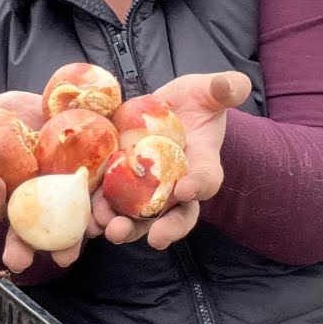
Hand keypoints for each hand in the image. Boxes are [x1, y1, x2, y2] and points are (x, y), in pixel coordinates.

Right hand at [0, 91, 100, 271]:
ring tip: (67, 254)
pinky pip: (100, 214)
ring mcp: (65, 206)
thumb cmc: (27, 115)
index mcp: (5, 192)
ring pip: (63, 236)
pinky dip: (105, 222)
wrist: (70, 109)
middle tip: (18, 259)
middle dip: (19, 251)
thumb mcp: (1, 110)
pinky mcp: (96, 197)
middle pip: (22, 237)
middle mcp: (33, 208)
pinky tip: (108, 225)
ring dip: (65, 248)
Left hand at [93, 71, 250, 249]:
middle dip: (166, 228)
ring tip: (110, 230)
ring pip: (141, 218)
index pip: (207, 179)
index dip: (199, 185)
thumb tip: (235, 85)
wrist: (168, 109)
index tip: (186, 189)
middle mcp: (178, 186)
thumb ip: (225, 88)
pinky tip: (88, 223)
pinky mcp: (121, 184)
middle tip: (155, 238)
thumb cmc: (196, 102)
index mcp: (203, 163)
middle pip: (177, 215)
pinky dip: (99, 216)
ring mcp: (149, 190)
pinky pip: (111, 205)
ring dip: (126, 227)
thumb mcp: (210, 90)